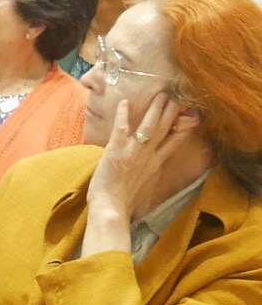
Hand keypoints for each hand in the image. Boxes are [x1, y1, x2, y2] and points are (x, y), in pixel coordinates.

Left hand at [87, 93, 198, 226]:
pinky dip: (123, 115)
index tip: (190, 116)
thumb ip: (151, 173)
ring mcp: (134, 153)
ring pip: (149, 126)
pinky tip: (124, 102)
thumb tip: (153, 168)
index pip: (175, 142)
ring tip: (160, 95)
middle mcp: (149, 156)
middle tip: (175, 96)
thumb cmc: (125, 202)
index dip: (183, 128)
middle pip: (165, 129)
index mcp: (157, 165)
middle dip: (171, 111)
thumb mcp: (146, 186)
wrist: (112, 209)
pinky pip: (122, 129)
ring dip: (155, 110)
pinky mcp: (117, 151)